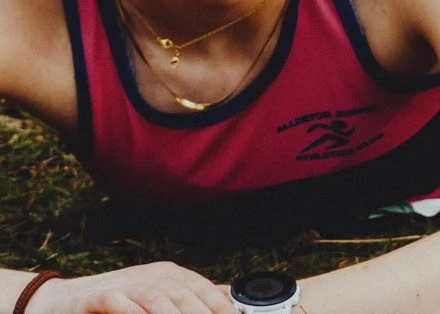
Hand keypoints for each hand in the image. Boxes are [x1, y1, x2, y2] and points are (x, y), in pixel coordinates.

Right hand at [43, 261, 232, 313]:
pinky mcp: (99, 297)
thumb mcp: (157, 295)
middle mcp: (149, 276)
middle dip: (201, 312)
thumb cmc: (118, 302)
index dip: (219, 304)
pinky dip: (131, 311)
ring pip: (155, 299)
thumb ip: (190, 297)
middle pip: (182, 294)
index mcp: (168, 275)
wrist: (65, 301)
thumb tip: (229, 297)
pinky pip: (118, 303)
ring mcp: (125, 285)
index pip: (200, 287)